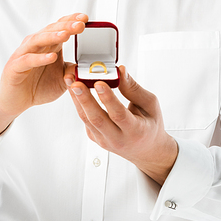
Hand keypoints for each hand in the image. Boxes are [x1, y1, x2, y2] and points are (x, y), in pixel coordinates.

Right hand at [0, 12, 87, 148]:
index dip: (71, 21)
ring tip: (66, 34)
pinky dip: (40, 58)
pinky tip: (51, 57)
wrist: (16, 101)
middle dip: (66, 26)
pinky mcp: (15, 67)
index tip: (85, 18)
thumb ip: (73, 71)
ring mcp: (24, 54)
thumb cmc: (37, 86)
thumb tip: (86, 66)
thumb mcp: (62, 79)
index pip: (60, 27)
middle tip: (80, 24)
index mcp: (48, 45)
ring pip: (38, 40)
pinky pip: (28, 60)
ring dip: (52, 36)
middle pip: (51, 30)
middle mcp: (36, 46)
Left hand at [66, 66, 177, 184]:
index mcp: (136, 131)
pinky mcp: (95, 138)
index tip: (99, 83)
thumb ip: (133, 88)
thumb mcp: (149, 104)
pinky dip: (80, 105)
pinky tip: (76, 91)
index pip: (119, 115)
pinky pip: (85, 121)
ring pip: (87, 120)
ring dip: (77, 99)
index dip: (108, 99)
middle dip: (85, 99)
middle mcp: (118, 139)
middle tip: (75, 82)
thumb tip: (120, 71)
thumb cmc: (150, 124)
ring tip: (70, 82)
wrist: (146, 149)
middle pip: (97, 119)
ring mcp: (104, 141)